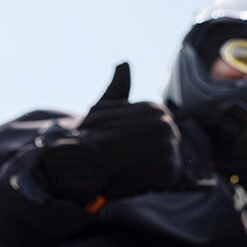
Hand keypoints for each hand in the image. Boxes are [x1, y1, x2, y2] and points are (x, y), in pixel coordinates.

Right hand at [39, 63, 182, 204]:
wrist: (77, 161)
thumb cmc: (89, 135)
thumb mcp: (104, 108)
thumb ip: (119, 88)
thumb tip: (124, 64)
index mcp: (156, 109)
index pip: (159, 130)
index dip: (142, 143)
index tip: (126, 149)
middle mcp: (166, 124)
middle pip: (166, 145)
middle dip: (149, 155)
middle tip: (127, 162)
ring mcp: (169, 147)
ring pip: (167, 161)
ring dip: (151, 168)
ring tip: (128, 169)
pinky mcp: (169, 171)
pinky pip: (168, 178)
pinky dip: (153, 182)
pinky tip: (134, 179)